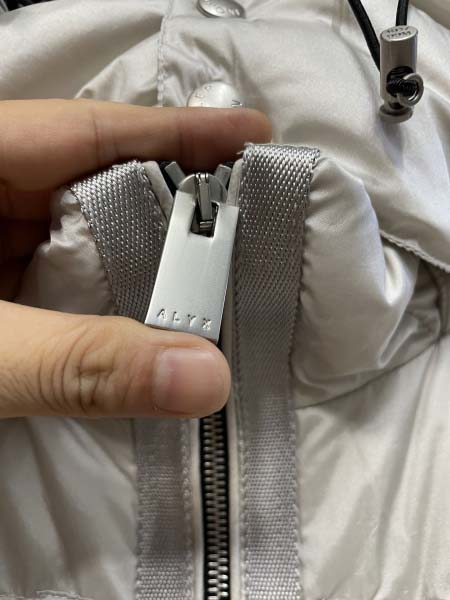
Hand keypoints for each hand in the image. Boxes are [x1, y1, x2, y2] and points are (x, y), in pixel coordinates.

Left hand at [0, 99, 270, 417]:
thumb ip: (80, 362)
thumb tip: (207, 378)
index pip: (89, 131)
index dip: (175, 131)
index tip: (255, 134)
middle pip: (96, 177)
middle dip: (172, 198)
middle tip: (250, 218)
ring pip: (84, 227)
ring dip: (146, 250)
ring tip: (215, 267)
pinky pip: (63, 266)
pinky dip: (109, 285)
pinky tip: (150, 306)